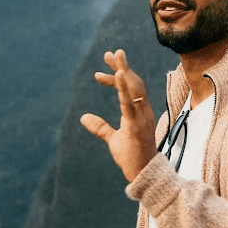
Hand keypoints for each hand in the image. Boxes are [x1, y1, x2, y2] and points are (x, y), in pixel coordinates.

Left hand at [81, 49, 157, 182]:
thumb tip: (83, 117)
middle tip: (109, 52)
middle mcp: (143, 112)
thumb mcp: (113, 139)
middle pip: (134, 83)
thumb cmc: (132, 157)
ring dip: (124, 70)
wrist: (143, 174)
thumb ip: (100, 127)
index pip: (131, 89)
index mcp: (139, 113)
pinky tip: (118, 74)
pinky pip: (130, 102)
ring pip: (134, 87)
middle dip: (122, 66)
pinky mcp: (136, 125)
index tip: (99, 72)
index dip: (118, 77)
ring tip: (115, 55)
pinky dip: (124, 87)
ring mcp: (141, 117)